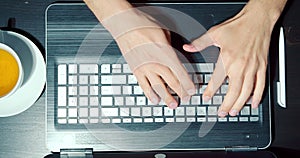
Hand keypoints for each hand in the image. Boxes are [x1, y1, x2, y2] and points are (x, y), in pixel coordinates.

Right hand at [108, 9, 195, 108]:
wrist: (124, 25)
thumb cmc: (143, 25)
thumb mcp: (164, 33)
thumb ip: (171, 47)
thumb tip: (175, 54)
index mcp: (166, 53)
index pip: (181, 73)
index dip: (188, 84)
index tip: (192, 91)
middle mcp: (156, 63)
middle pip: (172, 83)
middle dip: (181, 93)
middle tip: (185, 99)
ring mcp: (145, 68)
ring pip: (159, 88)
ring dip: (167, 98)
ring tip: (173, 105)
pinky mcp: (136, 70)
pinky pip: (144, 86)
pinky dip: (149, 95)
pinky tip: (154, 100)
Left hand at [183, 0, 283, 115]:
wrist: (257, 20)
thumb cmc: (238, 26)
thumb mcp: (215, 33)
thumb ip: (200, 43)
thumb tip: (188, 48)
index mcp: (227, 59)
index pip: (217, 80)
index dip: (211, 91)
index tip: (206, 98)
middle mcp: (240, 66)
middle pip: (233, 91)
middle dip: (226, 105)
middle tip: (221, 113)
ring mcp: (252, 68)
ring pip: (246, 92)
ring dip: (240, 104)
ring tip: (233, 112)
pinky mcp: (262, 67)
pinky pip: (261, 85)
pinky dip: (257, 96)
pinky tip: (253, 103)